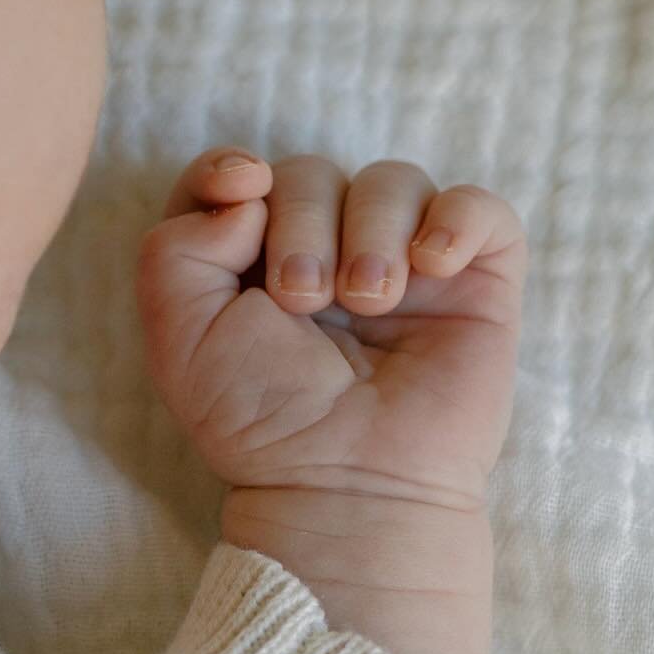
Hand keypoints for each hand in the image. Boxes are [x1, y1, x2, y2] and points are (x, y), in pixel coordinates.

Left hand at [136, 151, 527, 512]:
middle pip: (311, 174)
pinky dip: (456, 220)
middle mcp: (329, 255)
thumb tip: (248, 193)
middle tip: (303, 301)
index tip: (241, 194)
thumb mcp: (178, 336)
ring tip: (367, 303)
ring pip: (392, 181)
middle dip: (301, 223)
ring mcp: (405, 266)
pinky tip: (431, 268)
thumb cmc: (263, 422)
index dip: (229, 169)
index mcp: (252, 265)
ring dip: (372, 232)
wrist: (346, 484)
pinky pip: (479, 208)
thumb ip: (174, 246)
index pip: (238, 178)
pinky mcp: (473, 284)